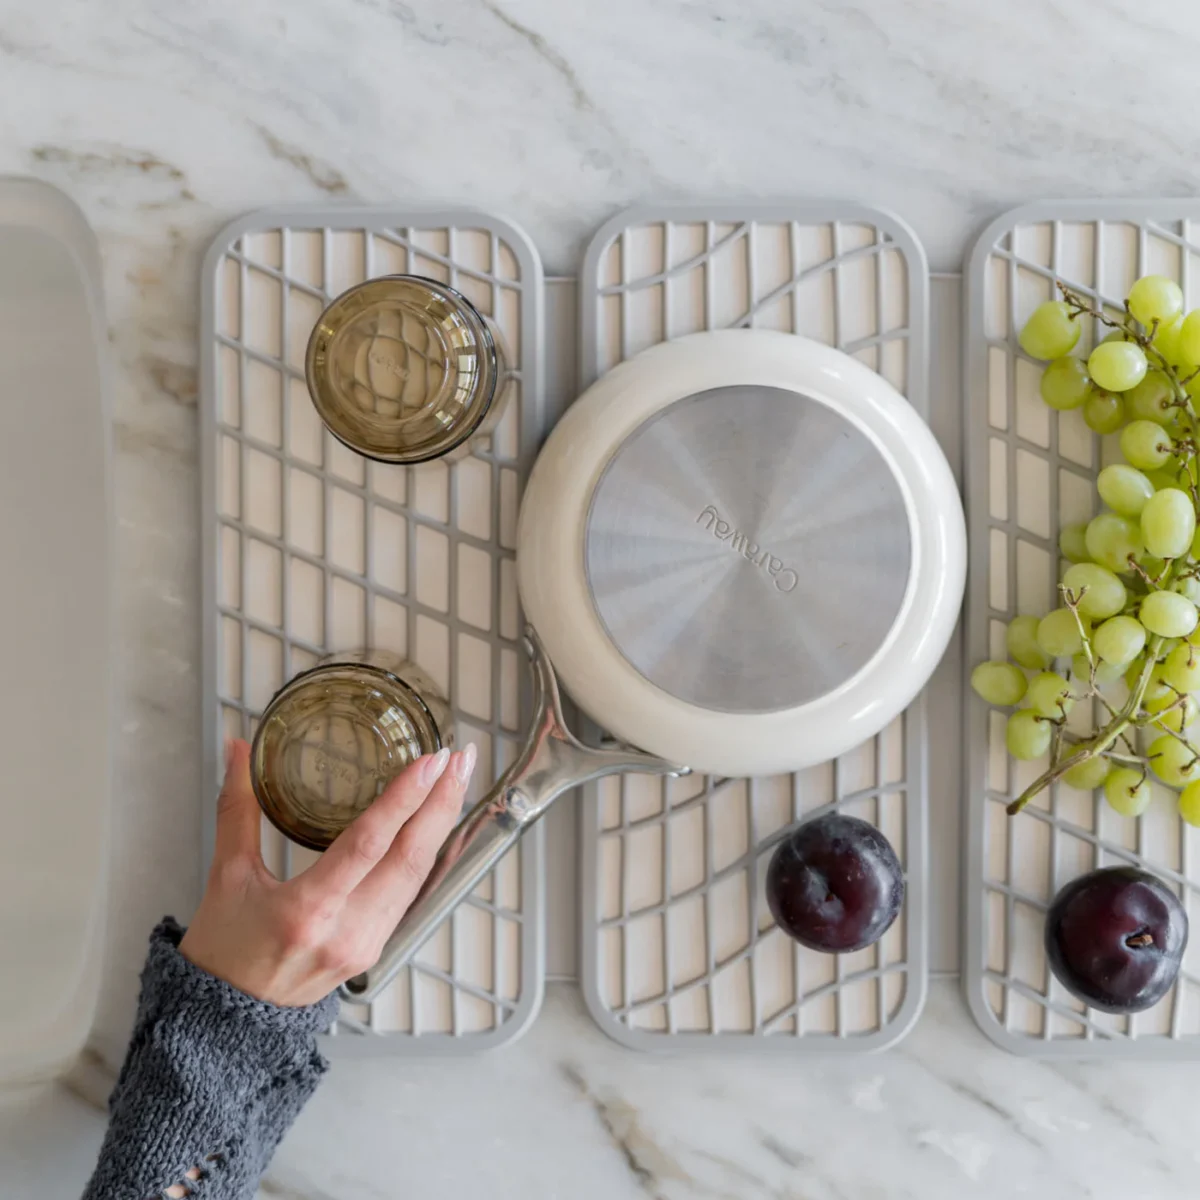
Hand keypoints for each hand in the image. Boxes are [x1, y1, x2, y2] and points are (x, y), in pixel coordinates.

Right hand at [179, 738, 476, 1006]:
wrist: (225, 1021)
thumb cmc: (222, 951)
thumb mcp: (225, 876)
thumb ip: (237, 808)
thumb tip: (239, 750)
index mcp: (307, 911)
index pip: (368, 845)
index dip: (403, 800)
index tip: (430, 762)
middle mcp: (347, 931)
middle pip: (410, 859)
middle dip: (442, 803)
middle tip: (460, 758)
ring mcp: (367, 944)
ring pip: (417, 876)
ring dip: (440, 824)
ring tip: (455, 779)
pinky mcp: (374, 949)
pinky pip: (409, 893)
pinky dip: (425, 853)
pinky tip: (435, 823)